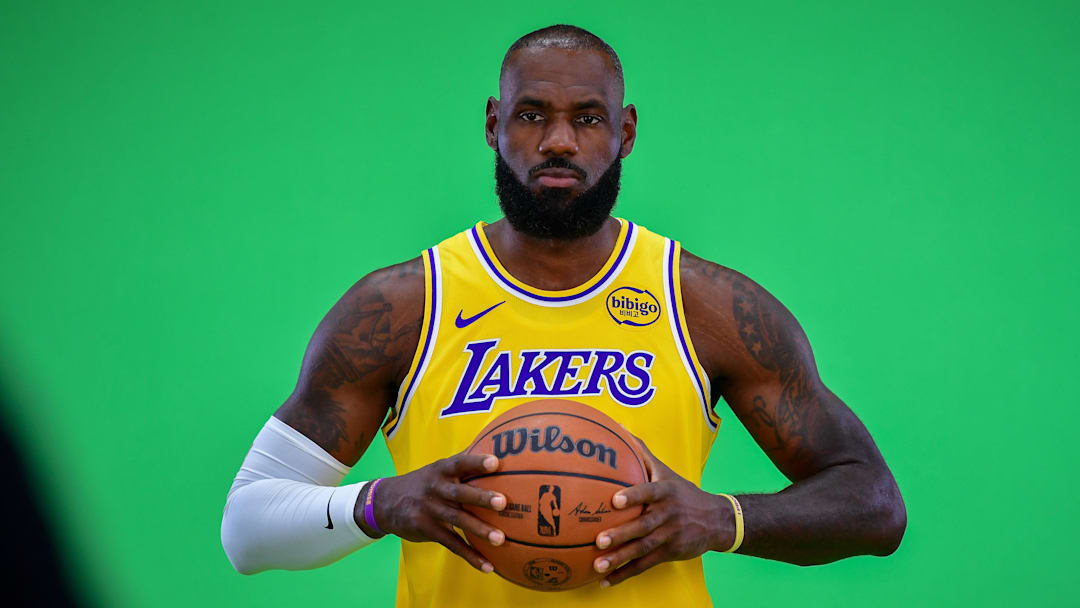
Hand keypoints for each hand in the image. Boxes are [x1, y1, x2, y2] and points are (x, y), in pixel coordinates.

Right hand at [357, 453, 507, 572]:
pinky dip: (470, 555)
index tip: (496, 462)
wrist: (384, 502)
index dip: (477, 462)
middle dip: (481, 497)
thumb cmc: (423, 483)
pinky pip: (451, 543)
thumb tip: (496, 449)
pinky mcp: (427, 529)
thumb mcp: (437, 469)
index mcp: (441, 470)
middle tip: (503, 502)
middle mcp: (436, 488)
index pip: (460, 463)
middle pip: (460, 492)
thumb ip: (463, 463)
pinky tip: (488, 566)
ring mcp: (430, 510)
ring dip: (479, 529)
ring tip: (500, 539)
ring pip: (457, 519)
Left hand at [592, 437, 733, 586]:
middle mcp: (667, 514)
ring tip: (598, 564)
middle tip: (599, 539)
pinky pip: (645, 565)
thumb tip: (618, 428)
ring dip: (620, 558)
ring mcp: (669, 536)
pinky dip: (625, 573)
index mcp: (665, 492)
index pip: (649, 492)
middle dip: (622, 534)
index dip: (633, 495)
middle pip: (644, 525)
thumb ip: (642, 453)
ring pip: (643, 548)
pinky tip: (605, 580)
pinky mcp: (669, 553)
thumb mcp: (666, 471)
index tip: (615, 500)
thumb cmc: (682, 492)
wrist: (717, 520)